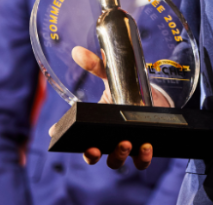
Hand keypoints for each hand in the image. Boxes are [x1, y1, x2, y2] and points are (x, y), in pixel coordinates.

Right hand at [43, 46, 155, 169]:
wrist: (158, 98)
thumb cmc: (129, 91)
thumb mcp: (113, 77)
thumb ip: (97, 65)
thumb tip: (77, 51)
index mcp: (96, 123)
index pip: (76, 133)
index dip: (63, 134)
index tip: (54, 132)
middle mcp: (108, 138)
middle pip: (93, 155)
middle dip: (91, 155)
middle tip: (94, 149)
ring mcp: (126, 145)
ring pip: (116, 160)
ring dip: (118, 156)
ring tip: (124, 143)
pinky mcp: (144, 148)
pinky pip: (141, 161)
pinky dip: (143, 157)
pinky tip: (145, 145)